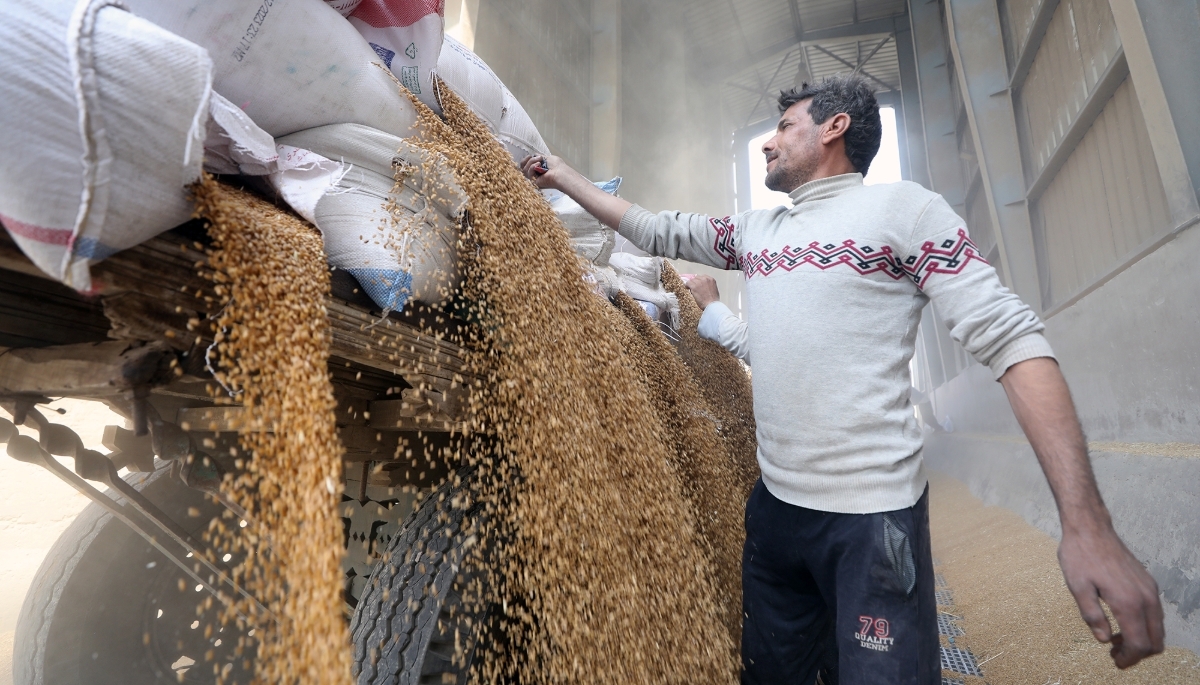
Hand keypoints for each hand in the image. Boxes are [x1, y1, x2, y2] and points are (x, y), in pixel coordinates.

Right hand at [520, 154, 571, 190]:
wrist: (560, 173)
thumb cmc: (557, 166)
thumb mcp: (548, 158)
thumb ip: (539, 157)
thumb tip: (534, 154)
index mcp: (538, 168)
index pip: (526, 164)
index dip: (526, 159)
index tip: (531, 155)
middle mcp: (535, 174)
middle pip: (523, 167)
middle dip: (528, 160)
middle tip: (538, 158)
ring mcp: (534, 179)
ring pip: (524, 170)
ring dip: (531, 162)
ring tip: (540, 161)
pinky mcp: (533, 182)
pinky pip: (528, 174)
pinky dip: (532, 167)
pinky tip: (539, 166)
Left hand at [684, 274, 720, 309]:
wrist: (711, 305)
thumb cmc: (713, 300)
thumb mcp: (714, 289)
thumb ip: (708, 285)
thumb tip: (703, 286)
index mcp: (711, 279)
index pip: (702, 276)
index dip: (699, 281)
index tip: (697, 284)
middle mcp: (705, 279)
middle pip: (696, 278)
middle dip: (695, 282)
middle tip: (694, 288)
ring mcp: (699, 282)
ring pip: (691, 280)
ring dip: (691, 284)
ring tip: (691, 289)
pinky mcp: (694, 287)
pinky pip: (688, 283)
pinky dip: (687, 286)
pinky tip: (688, 289)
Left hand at [1058, 525, 1163, 667]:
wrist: (1091, 528)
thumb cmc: (1080, 556)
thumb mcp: (1077, 587)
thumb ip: (1092, 616)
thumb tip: (1103, 639)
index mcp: (1128, 602)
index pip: (1139, 644)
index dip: (1129, 659)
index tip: (1116, 662)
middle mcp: (1145, 597)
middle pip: (1156, 640)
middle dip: (1138, 653)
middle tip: (1116, 654)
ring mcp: (1150, 589)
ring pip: (1158, 627)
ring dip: (1142, 639)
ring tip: (1116, 639)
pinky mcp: (1148, 583)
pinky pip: (1154, 613)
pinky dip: (1144, 625)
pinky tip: (1122, 621)